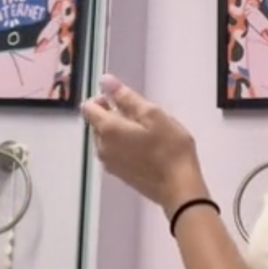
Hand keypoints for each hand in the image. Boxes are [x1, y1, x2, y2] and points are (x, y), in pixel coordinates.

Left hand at [80, 74, 206, 212]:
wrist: (179, 187)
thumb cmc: (169, 148)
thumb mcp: (152, 115)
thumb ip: (126, 97)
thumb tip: (106, 81)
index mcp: (107, 130)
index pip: (89, 107)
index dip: (103, 98)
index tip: (124, 100)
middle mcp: (101, 147)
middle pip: (96, 123)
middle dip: (112, 114)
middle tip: (141, 116)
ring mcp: (109, 163)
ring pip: (105, 138)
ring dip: (118, 131)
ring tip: (145, 132)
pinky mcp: (118, 174)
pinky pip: (113, 152)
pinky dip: (123, 145)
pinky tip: (144, 147)